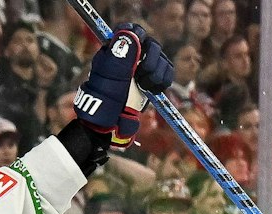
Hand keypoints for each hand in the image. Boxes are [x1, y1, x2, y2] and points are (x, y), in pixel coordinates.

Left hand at [77, 24, 173, 145]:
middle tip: (142, 75)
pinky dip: (164, 80)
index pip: (131, 30)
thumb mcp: (110, 77)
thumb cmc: (105, 102)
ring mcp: (141, 70)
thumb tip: (131, 34)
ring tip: (146, 86)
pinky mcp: (151, 82)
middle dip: (151, 59)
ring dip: (158, 72)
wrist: (109, 125)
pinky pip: (167, 72)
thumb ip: (121, 54)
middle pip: (151, 43)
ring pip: (161, 58)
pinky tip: (154, 89)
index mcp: (115, 50)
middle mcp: (130, 57)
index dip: (138, 38)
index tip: (139, 52)